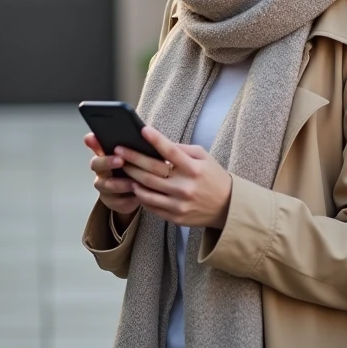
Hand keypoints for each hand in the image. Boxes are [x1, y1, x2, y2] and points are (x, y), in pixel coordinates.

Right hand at [85, 133, 140, 226]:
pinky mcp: (113, 203)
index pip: (95, 146)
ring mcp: (105, 188)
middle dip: (107, 162)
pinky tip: (138, 196)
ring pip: (107, 186)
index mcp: (105, 156)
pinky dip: (128, 199)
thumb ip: (131, 143)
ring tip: (134, 182)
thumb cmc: (137, 168)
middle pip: (96, 165)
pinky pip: (118, 202)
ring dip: (120, 183)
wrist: (141, 192)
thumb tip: (137, 128)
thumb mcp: (135, 154)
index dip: (95, 143)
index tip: (97, 138)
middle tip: (121, 160)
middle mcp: (101, 172)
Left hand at [115, 126, 232, 228]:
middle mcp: (185, 187)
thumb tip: (159, 142)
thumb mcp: (204, 158)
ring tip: (123, 168)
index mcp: (194, 169)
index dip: (156, 140)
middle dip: (132, 159)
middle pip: (151, 172)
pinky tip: (135, 186)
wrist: (227, 207)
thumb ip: (182, 150)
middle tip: (118, 150)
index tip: (142, 130)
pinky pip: (151, 206)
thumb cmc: (213, 177)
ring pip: (147, 190)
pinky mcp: (175, 217)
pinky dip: (140, 195)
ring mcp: (179, 204)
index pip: (171, 151)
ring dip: (132, 178)